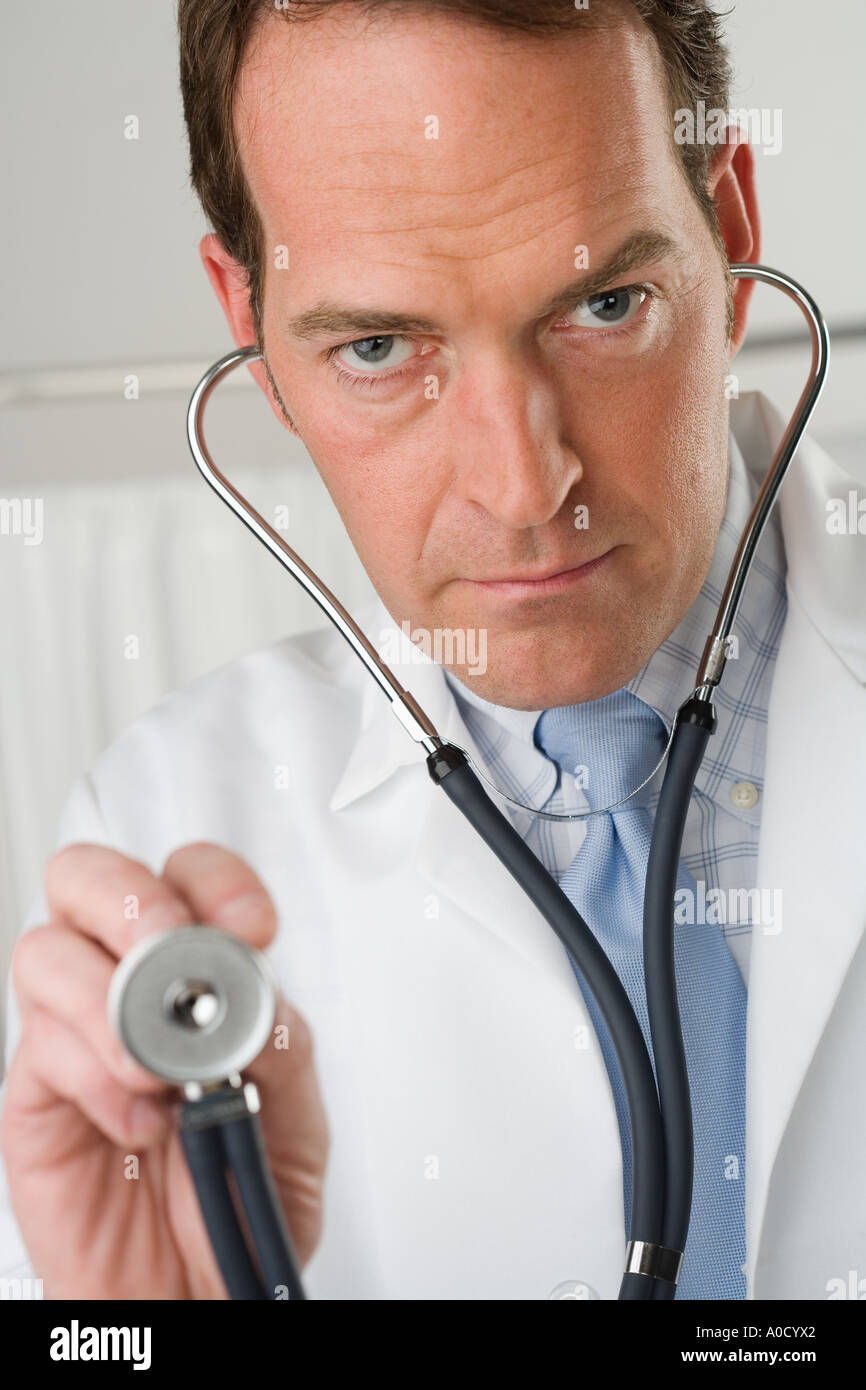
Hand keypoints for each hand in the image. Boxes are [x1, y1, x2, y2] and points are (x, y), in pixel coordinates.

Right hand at [1, 842, 328, 1298]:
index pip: (188, 876)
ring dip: (107, 1001)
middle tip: (169, 957)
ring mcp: (74, 1036)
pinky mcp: (32, 1097)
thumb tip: (247, 996)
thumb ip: (279, 1044)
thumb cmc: (241, 1196)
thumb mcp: (295, 1116)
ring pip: (46, 951)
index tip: (251, 925)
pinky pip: (38, 1049)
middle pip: (87, 878)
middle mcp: (129, 990)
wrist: (198, 1293)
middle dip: (132, 902)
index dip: (215, 879)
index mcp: (200, 975)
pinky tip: (138, 1120)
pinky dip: (95, 1078)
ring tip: (157, 1070)